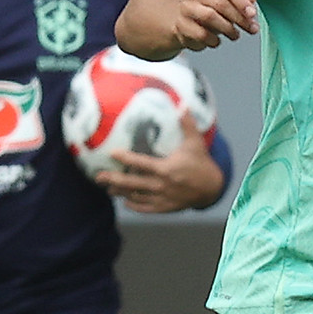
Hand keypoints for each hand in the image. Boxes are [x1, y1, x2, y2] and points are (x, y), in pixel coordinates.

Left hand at [98, 112, 225, 212]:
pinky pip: (146, 208)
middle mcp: (162, 185)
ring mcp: (163, 198)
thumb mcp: (196, 143)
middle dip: (114, 180)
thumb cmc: (202, 163)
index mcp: (166, 169)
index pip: (142, 164)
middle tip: (99, 177)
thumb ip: (187, 125)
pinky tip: (125, 201)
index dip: (126, 158)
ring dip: (121, 193)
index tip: (112, 153)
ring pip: (137, 197)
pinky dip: (134, 205)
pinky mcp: (165, 208)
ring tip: (107, 189)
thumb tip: (183, 104)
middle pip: (133, 183)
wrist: (213, 188)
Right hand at [172, 0, 257, 50]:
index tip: (252, 14)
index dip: (241, 2)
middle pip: (220, 3)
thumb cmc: (208, 9)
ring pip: (209, 16)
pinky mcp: (180, 25)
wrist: (184, 22)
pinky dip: (213, 40)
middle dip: (239, 17)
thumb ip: (239, 0)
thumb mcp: (226, 2)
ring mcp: (185, 8)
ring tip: (235, 35)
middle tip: (251, 28)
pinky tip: (217, 41)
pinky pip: (201, 33)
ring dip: (227, 28)